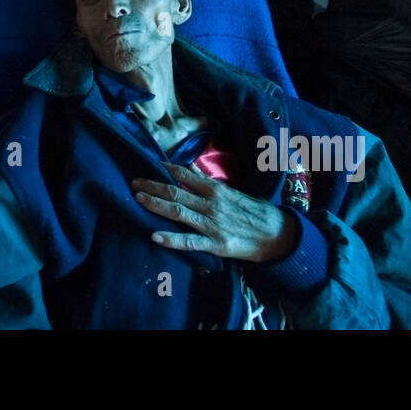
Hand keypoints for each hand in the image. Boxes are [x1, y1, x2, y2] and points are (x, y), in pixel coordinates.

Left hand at [131, 163, 298, 262]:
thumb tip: (189, 170)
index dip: (166, 170)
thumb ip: (209, 183)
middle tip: (133, 182)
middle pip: (176, 192)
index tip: (149, 165)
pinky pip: (189, 242)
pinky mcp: (215, 244)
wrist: (277, 234)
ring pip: (178, 212)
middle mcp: (211, 205)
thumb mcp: (233, 192)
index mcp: (216, 190)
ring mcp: (211, 225)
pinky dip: (171, 239)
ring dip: (155, 204)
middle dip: (153, 186)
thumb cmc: (254, 212)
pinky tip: (155, 236)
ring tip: (138, 199)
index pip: (186, 175)